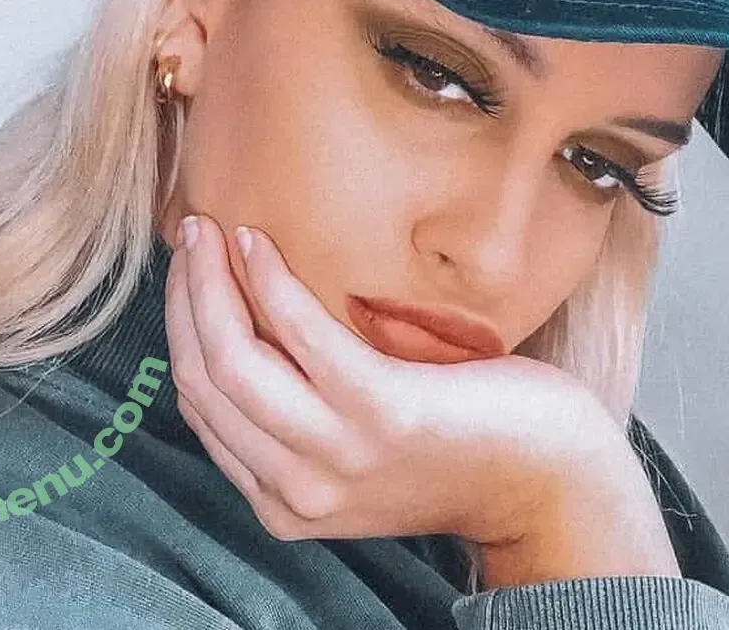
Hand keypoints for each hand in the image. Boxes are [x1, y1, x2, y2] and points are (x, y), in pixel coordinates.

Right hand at [164, 214, 656, 552]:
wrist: (547, 479)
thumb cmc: (457, 442)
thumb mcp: (357, 448)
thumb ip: (300, 416)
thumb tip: (250, 332)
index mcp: (281, 500)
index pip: (201, 405)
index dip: (182, 330)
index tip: (187, 273)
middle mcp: (295, 491)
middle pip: (206, 379)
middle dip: (186, 297)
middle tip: (191, 234)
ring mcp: (335, 457)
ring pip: (234, 360)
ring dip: (211, 283)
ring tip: (211, 227)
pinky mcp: (381, 414)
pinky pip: (301, 335)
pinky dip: (269, 282)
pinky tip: (258, 241)